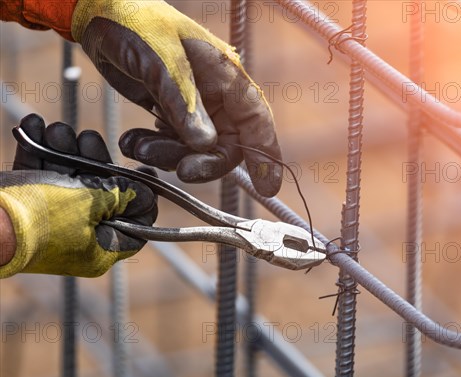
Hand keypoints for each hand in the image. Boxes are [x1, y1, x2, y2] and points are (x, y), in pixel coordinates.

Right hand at [0, 114, 157, 277]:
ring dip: (64, 150)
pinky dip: (37, 151)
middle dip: (94, 160)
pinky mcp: (25, 205)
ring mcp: (51, 222)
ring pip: (67, 179)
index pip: (135, 225)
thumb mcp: (88, 203)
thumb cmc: (37, 218)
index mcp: (100, 247)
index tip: (145, 172)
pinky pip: (38, 175)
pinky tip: (34, 125)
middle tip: (89, 139)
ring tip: (58, 130)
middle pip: (100, 194)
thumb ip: (119, 194)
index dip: (143, 198)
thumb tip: (147, 193)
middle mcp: (78, 237)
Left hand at [71, 0, 282, 196]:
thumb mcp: (161, 62)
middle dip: (204, 162)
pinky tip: (133, 141)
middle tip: (182, 170)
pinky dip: (154, 149)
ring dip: (170, 156)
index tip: (268, 186)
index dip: (265, 154)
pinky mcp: (171, 114)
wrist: (102, 16)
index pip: (256, 121)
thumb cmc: (137, 25)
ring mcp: (194, 108)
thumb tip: (205, 145)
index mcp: (226, 77)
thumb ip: (184, 105)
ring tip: (139, 146)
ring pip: (198, 151)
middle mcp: (216, 96)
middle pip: (227, 145)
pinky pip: (173, 145)